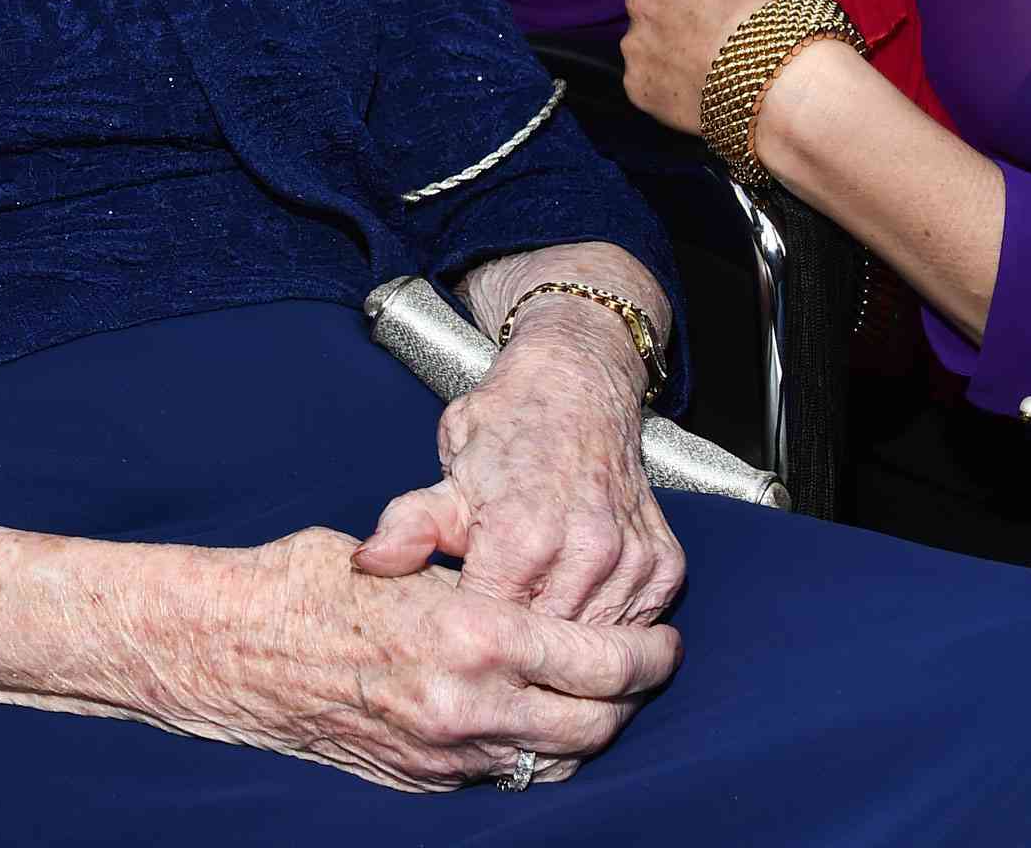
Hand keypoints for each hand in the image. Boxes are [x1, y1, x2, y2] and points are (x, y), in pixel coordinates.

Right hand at [212, 525, 677, 789]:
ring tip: (602, 697)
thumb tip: (526, 586)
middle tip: (647, 668)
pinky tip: (538, 720)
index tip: (664, 640)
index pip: (598, 661)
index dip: (646, 656)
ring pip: (556, 759)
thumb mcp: (401, 556)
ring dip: (589, 731)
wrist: (230, 649)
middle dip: (632, 699)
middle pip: (594, 725)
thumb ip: (471, 579)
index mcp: (472, 634)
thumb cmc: (308, 582)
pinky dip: (535, 751)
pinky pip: (504, 775)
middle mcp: (467, 704)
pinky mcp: (421, 779)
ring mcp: (444, 752)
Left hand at [353, 300, 683, 631]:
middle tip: (495, 629)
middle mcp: (585, 551)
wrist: (576, 382)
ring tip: (535, 615)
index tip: (455, 631)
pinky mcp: (664, 565)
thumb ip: (408, 525)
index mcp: (522, 533)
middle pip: (543, 650)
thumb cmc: (506, 427)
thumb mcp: (448, 468)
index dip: (468, 638)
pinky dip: (605, 625)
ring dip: (562, 644)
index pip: (490, 633)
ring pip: (591, 648)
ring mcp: (631, 560)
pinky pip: (634, 628)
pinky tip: (577, 601)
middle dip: (515, 648)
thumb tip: (367, 564)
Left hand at [619, 0, 804, 134]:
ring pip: (648, 39)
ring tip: (712, 66)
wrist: (784, 86)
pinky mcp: (637, 86)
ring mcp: (636, 44)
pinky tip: (701, 89)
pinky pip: (648, 79)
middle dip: (677, 8)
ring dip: (669, 47)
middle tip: (718, 30)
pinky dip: (668, 83)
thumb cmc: (780, 14)